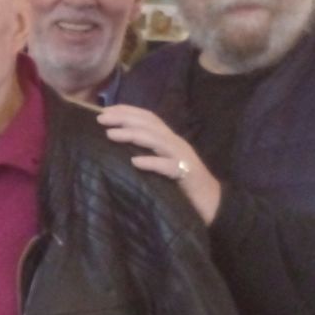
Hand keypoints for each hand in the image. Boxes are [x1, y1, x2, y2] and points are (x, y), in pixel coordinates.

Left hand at [96, 106, 221, 223]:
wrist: (214, 204)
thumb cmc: (182, 184)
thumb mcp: (162, 163)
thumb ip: (147, 152)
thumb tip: (117, 144)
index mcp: (169, 139)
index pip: (148, 118)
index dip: (127, 111)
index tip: (103, 110)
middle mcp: (175, 143)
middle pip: (149, 124)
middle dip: (124, 118)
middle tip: (100, 118)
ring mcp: (182, 158)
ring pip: (157, 140)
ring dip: (132, 135)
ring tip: (110, 135)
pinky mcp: (187, 175)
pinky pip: (168, 167)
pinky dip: (152, 163)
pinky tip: (135, 163)